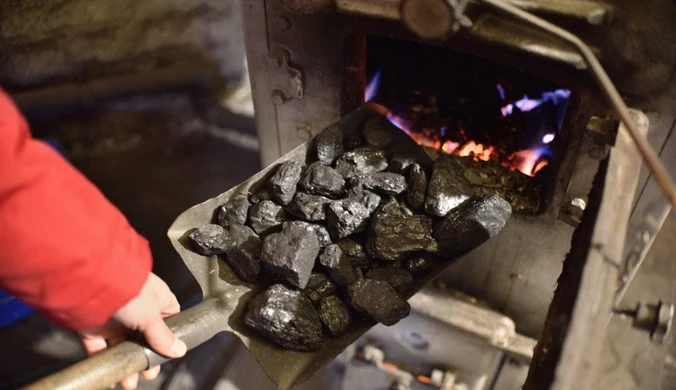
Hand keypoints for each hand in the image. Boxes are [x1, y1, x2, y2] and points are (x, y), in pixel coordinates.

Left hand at [78, 273, 186, 389]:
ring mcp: (115, 319)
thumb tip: (179, 350)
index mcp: (156, 300)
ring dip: (127, 366)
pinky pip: (100, 350)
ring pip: (123, 347)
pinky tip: (111, 376)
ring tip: (129, 381)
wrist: (90, 286)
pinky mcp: (94, 328)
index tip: (168, 355)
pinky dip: (105, 364)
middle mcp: (136, 310)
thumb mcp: (152, 315)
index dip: (169, 339)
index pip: (169, 321)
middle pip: (145, 339)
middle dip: (146, 359)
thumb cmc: (127, 290)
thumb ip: (164, 337)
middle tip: (148, 372)